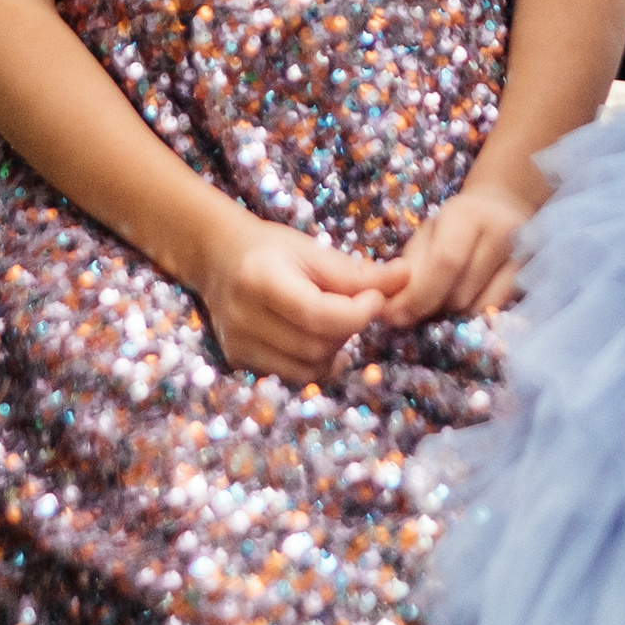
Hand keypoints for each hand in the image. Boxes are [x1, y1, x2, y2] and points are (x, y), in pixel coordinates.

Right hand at [198, 215, 408, 380]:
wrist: (218, 258)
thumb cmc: (271, 249)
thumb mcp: (312, 251)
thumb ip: (358, 273)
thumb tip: (407, 278)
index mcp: (260, 279)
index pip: (319, 314)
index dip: (357, 312)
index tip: (376, 298)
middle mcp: (243, 317)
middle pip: (316, 345)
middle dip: (348, 329)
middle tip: (355, 307)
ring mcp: (238, 344)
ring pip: (309, 368)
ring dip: (334, 349)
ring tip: (332, 321)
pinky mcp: (239, 361)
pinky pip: (294, 376)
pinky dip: (316, 362)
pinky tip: (316, 338)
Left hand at [378, 171, 541, 325]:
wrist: (503, 209)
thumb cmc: (455, 226)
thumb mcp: (426, 237)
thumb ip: (406, 272)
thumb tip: (390, 313)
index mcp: (467, 214)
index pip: (446, 261)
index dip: (419, 294)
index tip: (396, 315)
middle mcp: (502, 232)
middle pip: (460, 292)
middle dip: (431, 308)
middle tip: (417, 306)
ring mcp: (523, 257)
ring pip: (476, 308)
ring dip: (451, 314)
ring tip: (444, 298)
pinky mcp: (531, 279)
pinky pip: (494, 312)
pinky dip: (473, 315)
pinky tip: (466, 301)